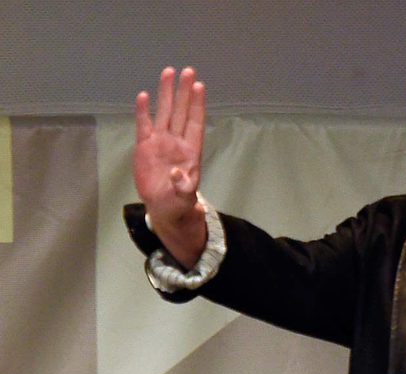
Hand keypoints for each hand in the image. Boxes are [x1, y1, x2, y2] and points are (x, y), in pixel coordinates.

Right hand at [134, 67, 207, 266]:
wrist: (163, 207)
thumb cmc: (179, 203)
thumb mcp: (184, 198)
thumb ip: (183, 186)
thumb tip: (178, 174)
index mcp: (191, 151)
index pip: (194, 122)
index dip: (196, 104)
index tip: (199, 86)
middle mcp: (177, 141)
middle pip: (180, 111)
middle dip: (183, 91)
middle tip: (187, 70)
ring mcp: (160, 142)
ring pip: (164, 113)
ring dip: (166, 94)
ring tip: (168, 72)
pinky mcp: (144, 147)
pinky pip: (143, 125)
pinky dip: (143, 111)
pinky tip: (143, 95)